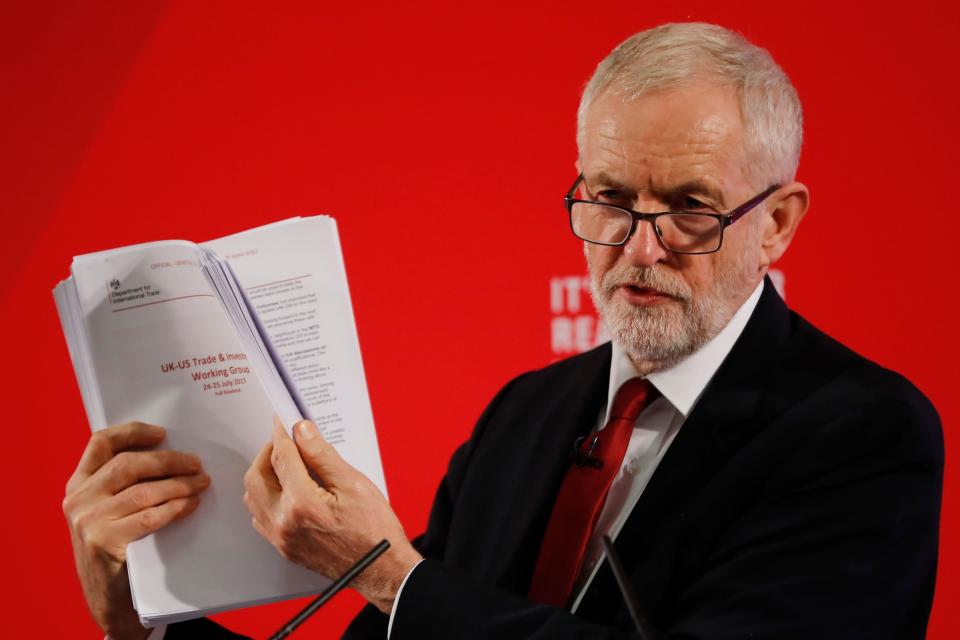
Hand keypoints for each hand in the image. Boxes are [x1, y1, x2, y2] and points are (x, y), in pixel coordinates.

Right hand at [63, 422, 210, 639]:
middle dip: (168, 460)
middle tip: (196, 464)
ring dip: (179, 484)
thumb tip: (171, 454)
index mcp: (78, 484)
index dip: (133, 432)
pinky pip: (149, 516)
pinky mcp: (104, 542)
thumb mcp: (109, 511)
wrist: (108, 600)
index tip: (163, 433)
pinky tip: (191, 504)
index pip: (101, 442)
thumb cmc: (118, 548)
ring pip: (143, 490)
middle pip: (128, 464)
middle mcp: (78, 499)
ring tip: (201, 483)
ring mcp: (88, 520)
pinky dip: (175, 506)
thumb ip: (124, 484)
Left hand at [244, 417, 421, 613]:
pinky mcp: (284, 548)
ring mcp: (281, 538)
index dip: (282, 432)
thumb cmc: (374, 530)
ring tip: (286, 463)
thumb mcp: (353, 484)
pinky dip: (266, 497)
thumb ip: (322, 455)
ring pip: (253, 497)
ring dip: (264, 475)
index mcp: (303, 503)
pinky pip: (261, 517)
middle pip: (257, 475)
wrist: (380, 568)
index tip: (283, 419)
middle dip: (268, 451)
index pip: (282, 456)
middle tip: (285, 440)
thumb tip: (303, 431)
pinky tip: (286, 490)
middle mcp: (285, 522)